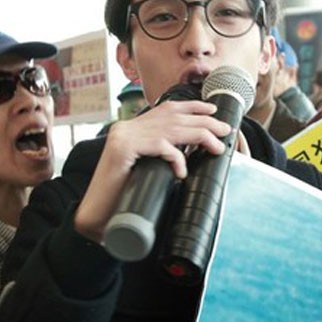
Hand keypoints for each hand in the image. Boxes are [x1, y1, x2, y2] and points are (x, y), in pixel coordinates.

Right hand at [74, 100, 231, 240]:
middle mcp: (126, 127)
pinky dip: (176, 157)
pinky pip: (159, 146)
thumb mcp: (146, 167)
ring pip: (171, 128)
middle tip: (224, 130)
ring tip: (216, 146)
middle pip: (173, 117)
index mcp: (132, 128)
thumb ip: (160, 153)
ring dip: (200, 136)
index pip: (167, 108)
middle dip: (204, 122)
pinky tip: (182, 171)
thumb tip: (191, 149)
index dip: (192, 106)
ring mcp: (123, 137)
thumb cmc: (122, 195)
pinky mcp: (123, 149)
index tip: (213, 110)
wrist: (97, 215)